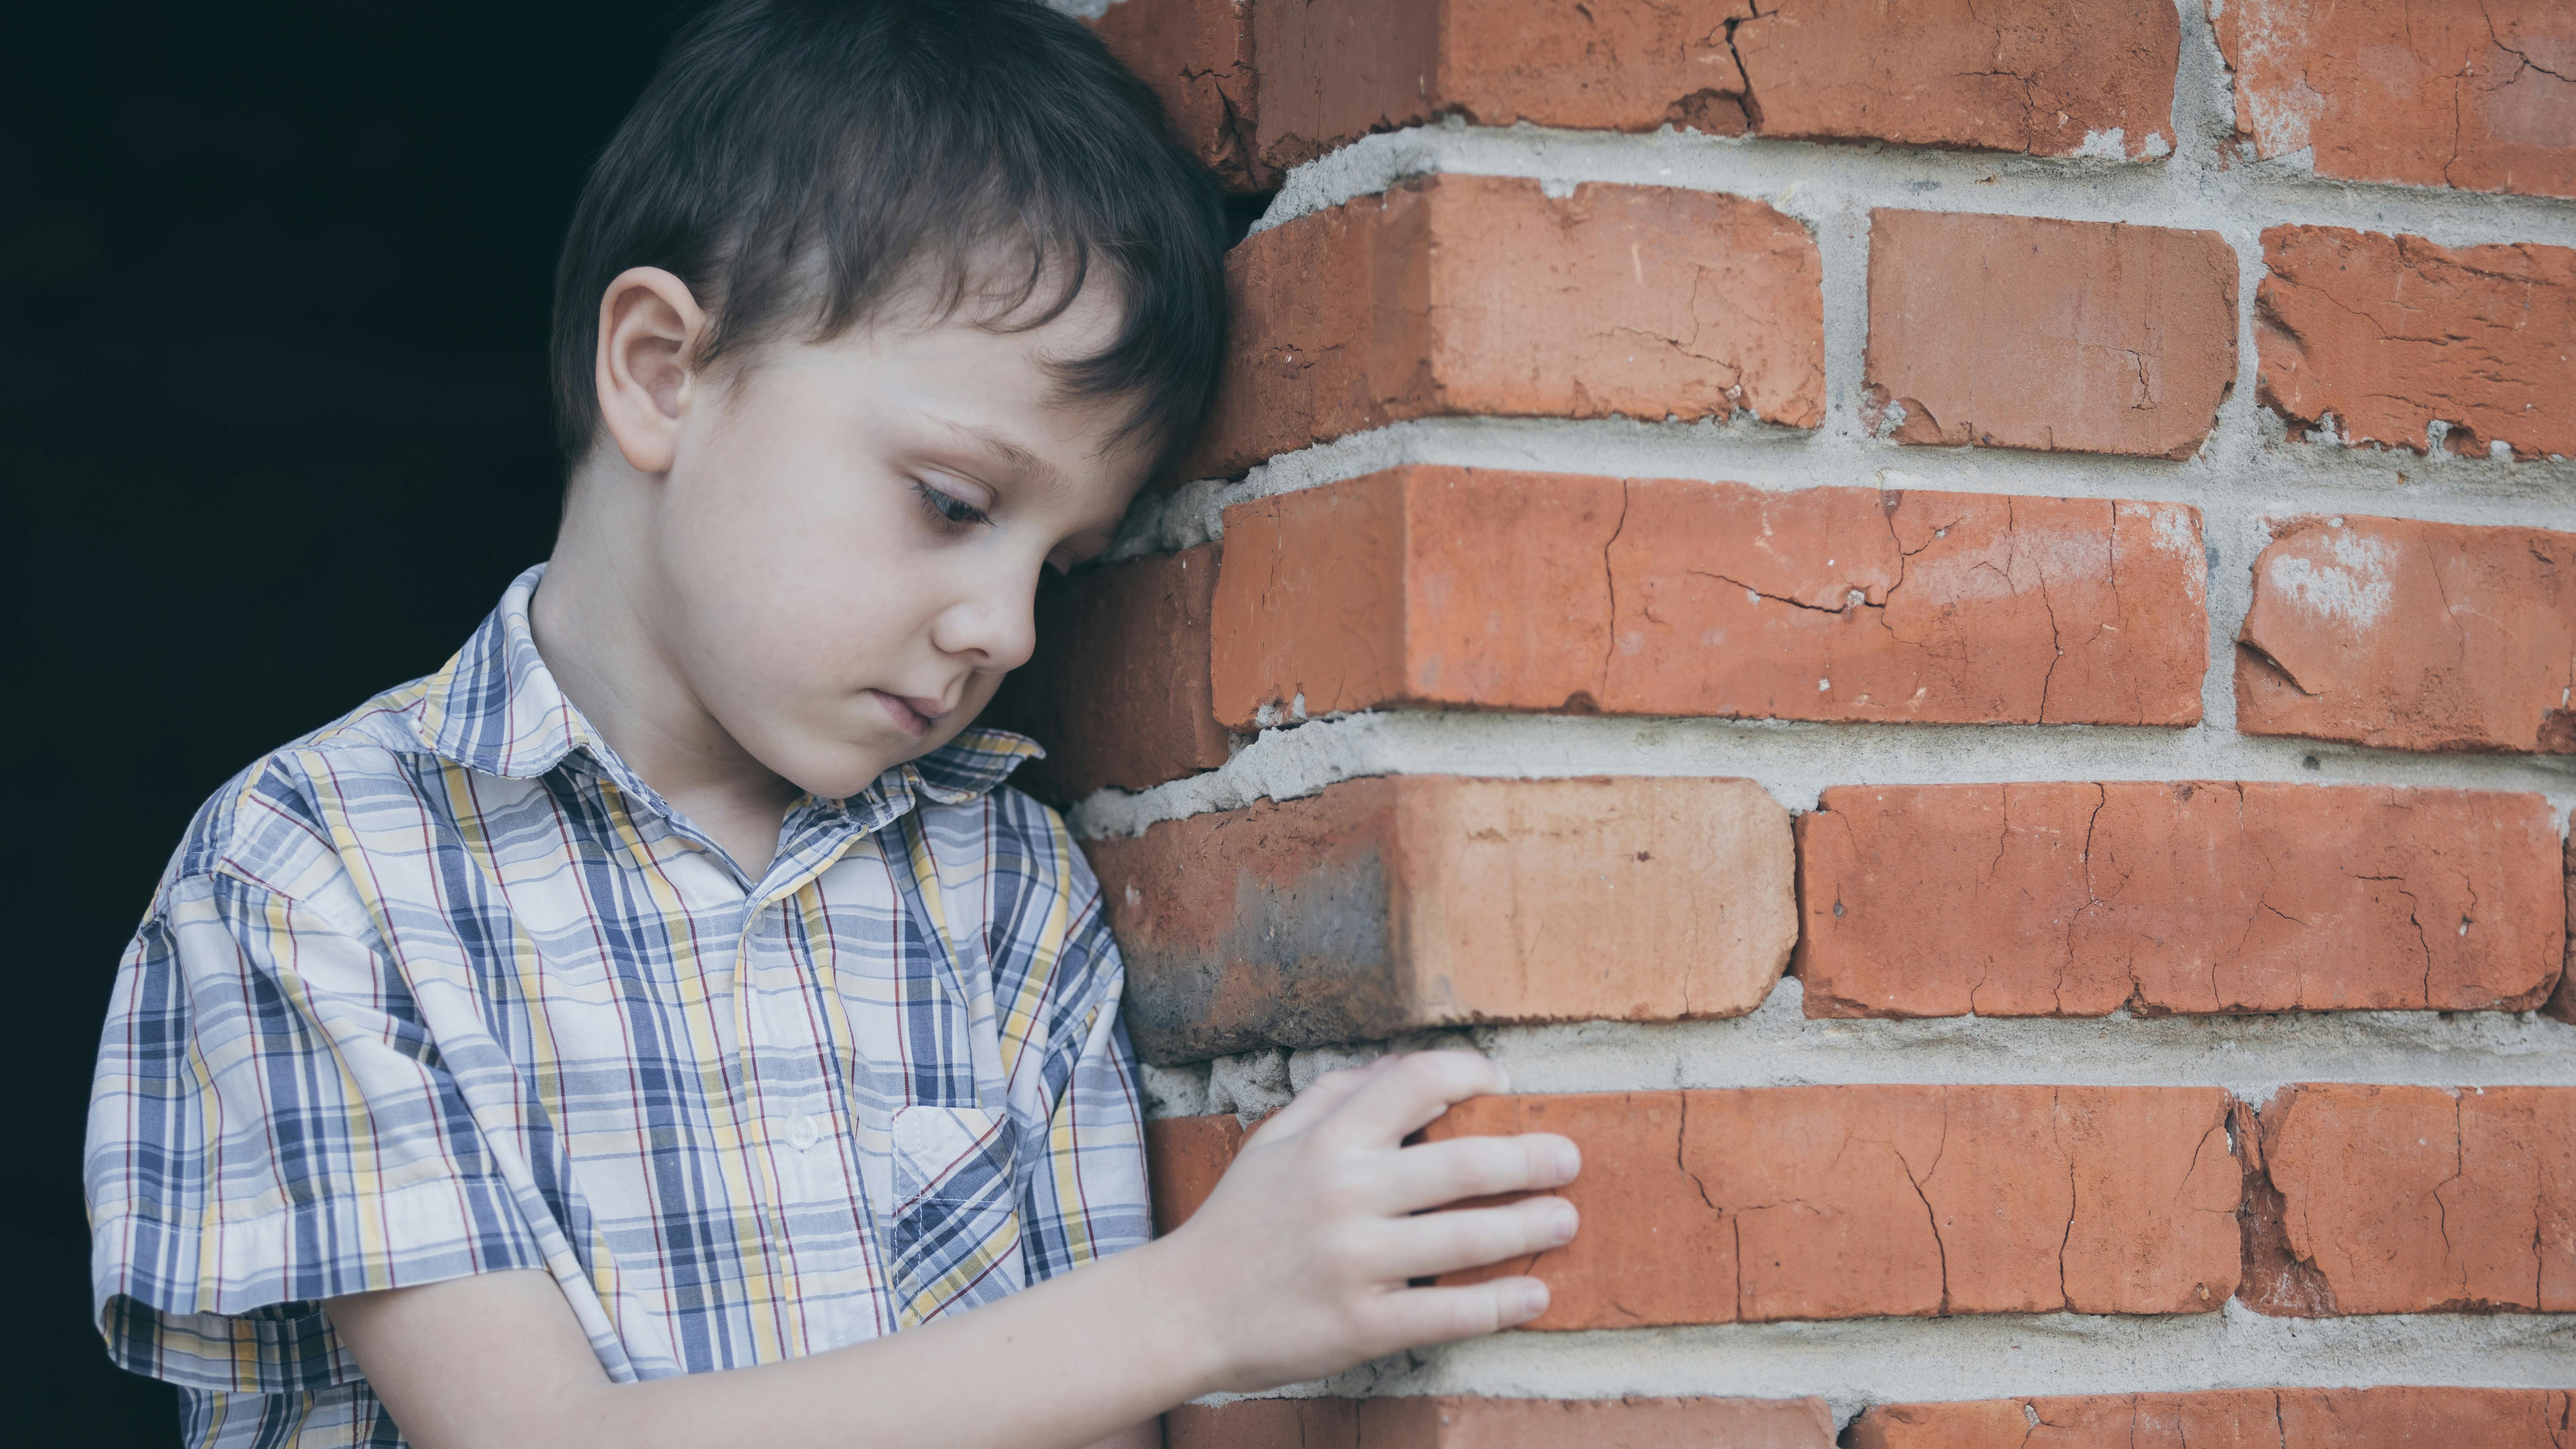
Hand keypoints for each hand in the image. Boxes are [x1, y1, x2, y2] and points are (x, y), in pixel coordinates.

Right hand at [1152, 1050, 1580, 1391]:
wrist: (1185, 1309)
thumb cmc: (1240, 1219)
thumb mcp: (1274, 1141)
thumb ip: (1335, 1095)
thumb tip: (1405, 1066)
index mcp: (1327, 1141)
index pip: (1418, 1081)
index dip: (1472, 1074)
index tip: (1503, 1085)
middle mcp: (1344, 1194)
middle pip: (1465, 1165)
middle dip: (1532, 1159)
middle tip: (1570, 1159)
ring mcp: (1355, 1262)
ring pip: (1468, 1240)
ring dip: (1531, 1227)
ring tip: (1565, 1219)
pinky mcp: (1362, 1325)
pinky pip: (1449, 1314)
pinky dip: (1501, 1304)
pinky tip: (1533, 1295)